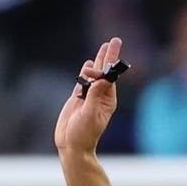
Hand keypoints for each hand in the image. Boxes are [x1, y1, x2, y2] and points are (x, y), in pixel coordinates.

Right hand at [54, 36, 124, 161]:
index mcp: (107, 100)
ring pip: (95, 74)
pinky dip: (85, 72)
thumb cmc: (84, 134)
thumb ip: (95, 96)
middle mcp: (100, 96)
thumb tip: (102, 79)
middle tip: (115, 40)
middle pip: (105, 71)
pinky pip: (83, 81)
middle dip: (109, 55)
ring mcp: (89, 97)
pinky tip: (89, 63)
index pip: (110, 77)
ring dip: (99, 60)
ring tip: (105, 46)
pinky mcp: (78, 99)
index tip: (113, 49)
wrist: (71, 145)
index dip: (111, 63)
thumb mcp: (91, 115)